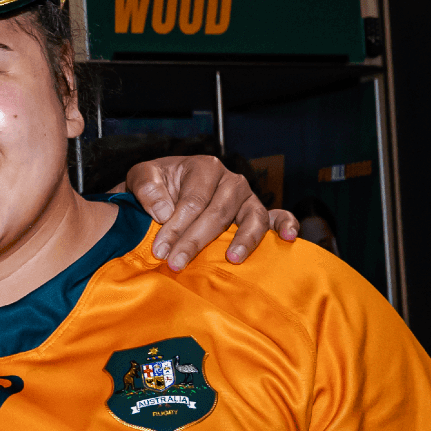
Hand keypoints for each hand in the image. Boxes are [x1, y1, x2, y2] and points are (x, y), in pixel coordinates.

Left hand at [124, 155, 299, 270]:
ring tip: (232, 259)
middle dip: (195, 241)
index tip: (160, 251)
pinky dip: (286, 225)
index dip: (175, 228)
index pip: (193, 202)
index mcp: (205, 167)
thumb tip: (164, 211)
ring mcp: (247, 198)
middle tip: (176, 263)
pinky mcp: (256, 213)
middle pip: (218, 213)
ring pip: (251, 218)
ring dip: (243, 240)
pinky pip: (277, 217)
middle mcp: (230, 181)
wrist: (165, 191)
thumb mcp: (142, 177)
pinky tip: (288, 238)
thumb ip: (147, 188)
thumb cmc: (157, 185)